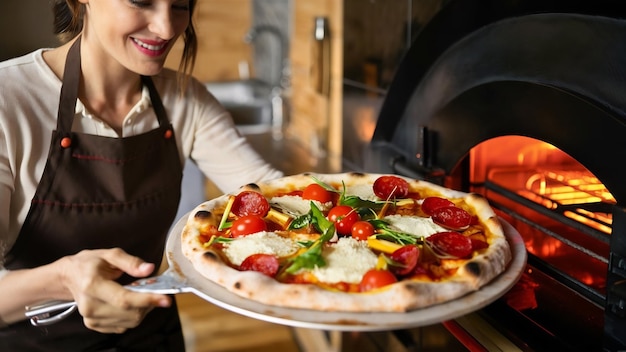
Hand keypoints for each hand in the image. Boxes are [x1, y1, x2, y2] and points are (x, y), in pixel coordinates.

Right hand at [57, 248, 171, 333]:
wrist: (68, 277)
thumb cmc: (89, 263)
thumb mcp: (109, 254)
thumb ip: (131, 262)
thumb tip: (149, 269)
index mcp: (92, 285)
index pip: (124, 299)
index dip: (147, 300)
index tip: (166, 299)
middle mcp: (90, 305)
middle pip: (129, 313)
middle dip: (149, 303)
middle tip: (155, 291)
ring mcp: (91, 318)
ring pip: (129, 321)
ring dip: (143, 310)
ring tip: (141, 295)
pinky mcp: (94, 324)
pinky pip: (123, 325)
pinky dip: (133, 315)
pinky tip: (130, 303)